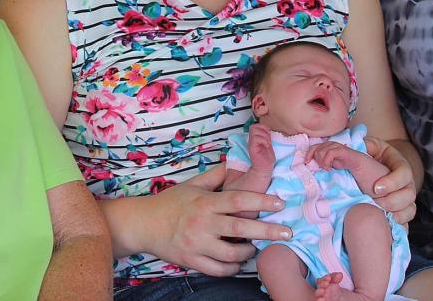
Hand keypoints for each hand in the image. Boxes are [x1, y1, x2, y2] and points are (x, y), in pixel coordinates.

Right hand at [139, 164, 291, 276]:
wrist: (145, 224)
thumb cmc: (172, 202)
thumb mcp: (193, 184)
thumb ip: (216, 175)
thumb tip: (235, 162)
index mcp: (205, 202)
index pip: (238, 200)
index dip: (260, 200)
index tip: (279, 202)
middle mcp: (203, 224)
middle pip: (241, 227)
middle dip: (267, 230)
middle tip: (287, 232)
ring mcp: (197, 245)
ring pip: (232, 253)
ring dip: (248, 251)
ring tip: (255, 246)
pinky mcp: (192, 262)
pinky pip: (219, 270)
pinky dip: (232, 267)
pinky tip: (237, 260)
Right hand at [247, 123, 274, 172]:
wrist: (264, 170)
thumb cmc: (266, 160)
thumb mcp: (268, 145)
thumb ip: (266, 137)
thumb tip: (267, 129)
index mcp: (256, 139)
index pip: (255, 126)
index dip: (263, 127)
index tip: (269, 133)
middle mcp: (252, 140)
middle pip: (253, 126)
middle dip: (263, 129)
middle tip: (267, 138)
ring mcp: (251, 143)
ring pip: (254, 130)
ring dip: (264, 135)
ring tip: (267, 143)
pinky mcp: (251, 148)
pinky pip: (256, 138)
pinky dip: (263, 140)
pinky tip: (266, 146)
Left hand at [306, 141, 364, 171]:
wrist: (354, 163)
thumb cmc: (341, 162)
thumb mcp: (328, 162)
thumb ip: (321, 159)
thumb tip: (311, 162)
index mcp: (325, 145)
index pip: (313, 147)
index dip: (309, 154)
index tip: (307, 163)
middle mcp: (329, 144)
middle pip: (317, 151)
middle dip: (318, 161)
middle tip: (324, 167)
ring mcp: (335, 145)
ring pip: (322, 152)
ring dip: (322, 162)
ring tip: (327, 168)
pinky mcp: (340, 149)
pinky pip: (329, 153)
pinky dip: (327, 161)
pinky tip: (329, 167)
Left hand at [364, 136, 416, 226]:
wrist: (380, 166)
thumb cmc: (375, 155)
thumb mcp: (372, 146)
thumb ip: (368, 145)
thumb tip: (363, 147)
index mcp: (401, 165)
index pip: (404, 173)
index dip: (392, 182)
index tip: (376, 188)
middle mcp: (407, 182)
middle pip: (409, 194)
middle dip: (393, 201)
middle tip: (376, 202)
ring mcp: (406, 197)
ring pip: (410, 209)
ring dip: (397, 214)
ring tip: (382, 216)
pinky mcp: (402, 210)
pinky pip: (406, 221)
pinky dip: (399, 224)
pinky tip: (387, 225)